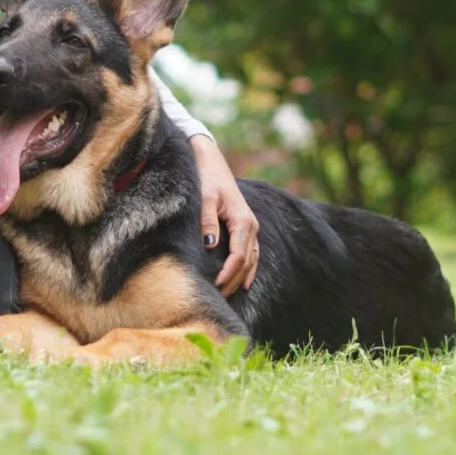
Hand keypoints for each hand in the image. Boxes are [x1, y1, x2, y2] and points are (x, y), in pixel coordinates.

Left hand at [189, 134, 259, 296]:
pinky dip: (247, 267)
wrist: (210, 159)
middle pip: (247, 261)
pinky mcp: (245, 224)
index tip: (216, 286)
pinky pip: (251, 252)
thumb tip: (210, 245)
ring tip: (229, 293)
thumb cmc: (207, 177)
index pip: (239, 256)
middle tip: (219, 297)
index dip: (229, 273)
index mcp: (243, 220)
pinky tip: (242, 280)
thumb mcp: (205, 197)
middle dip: (234, 280)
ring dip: (241, 277)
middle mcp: (251, 225)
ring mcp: (250, 225)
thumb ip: (207, 220)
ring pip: (251, 259)